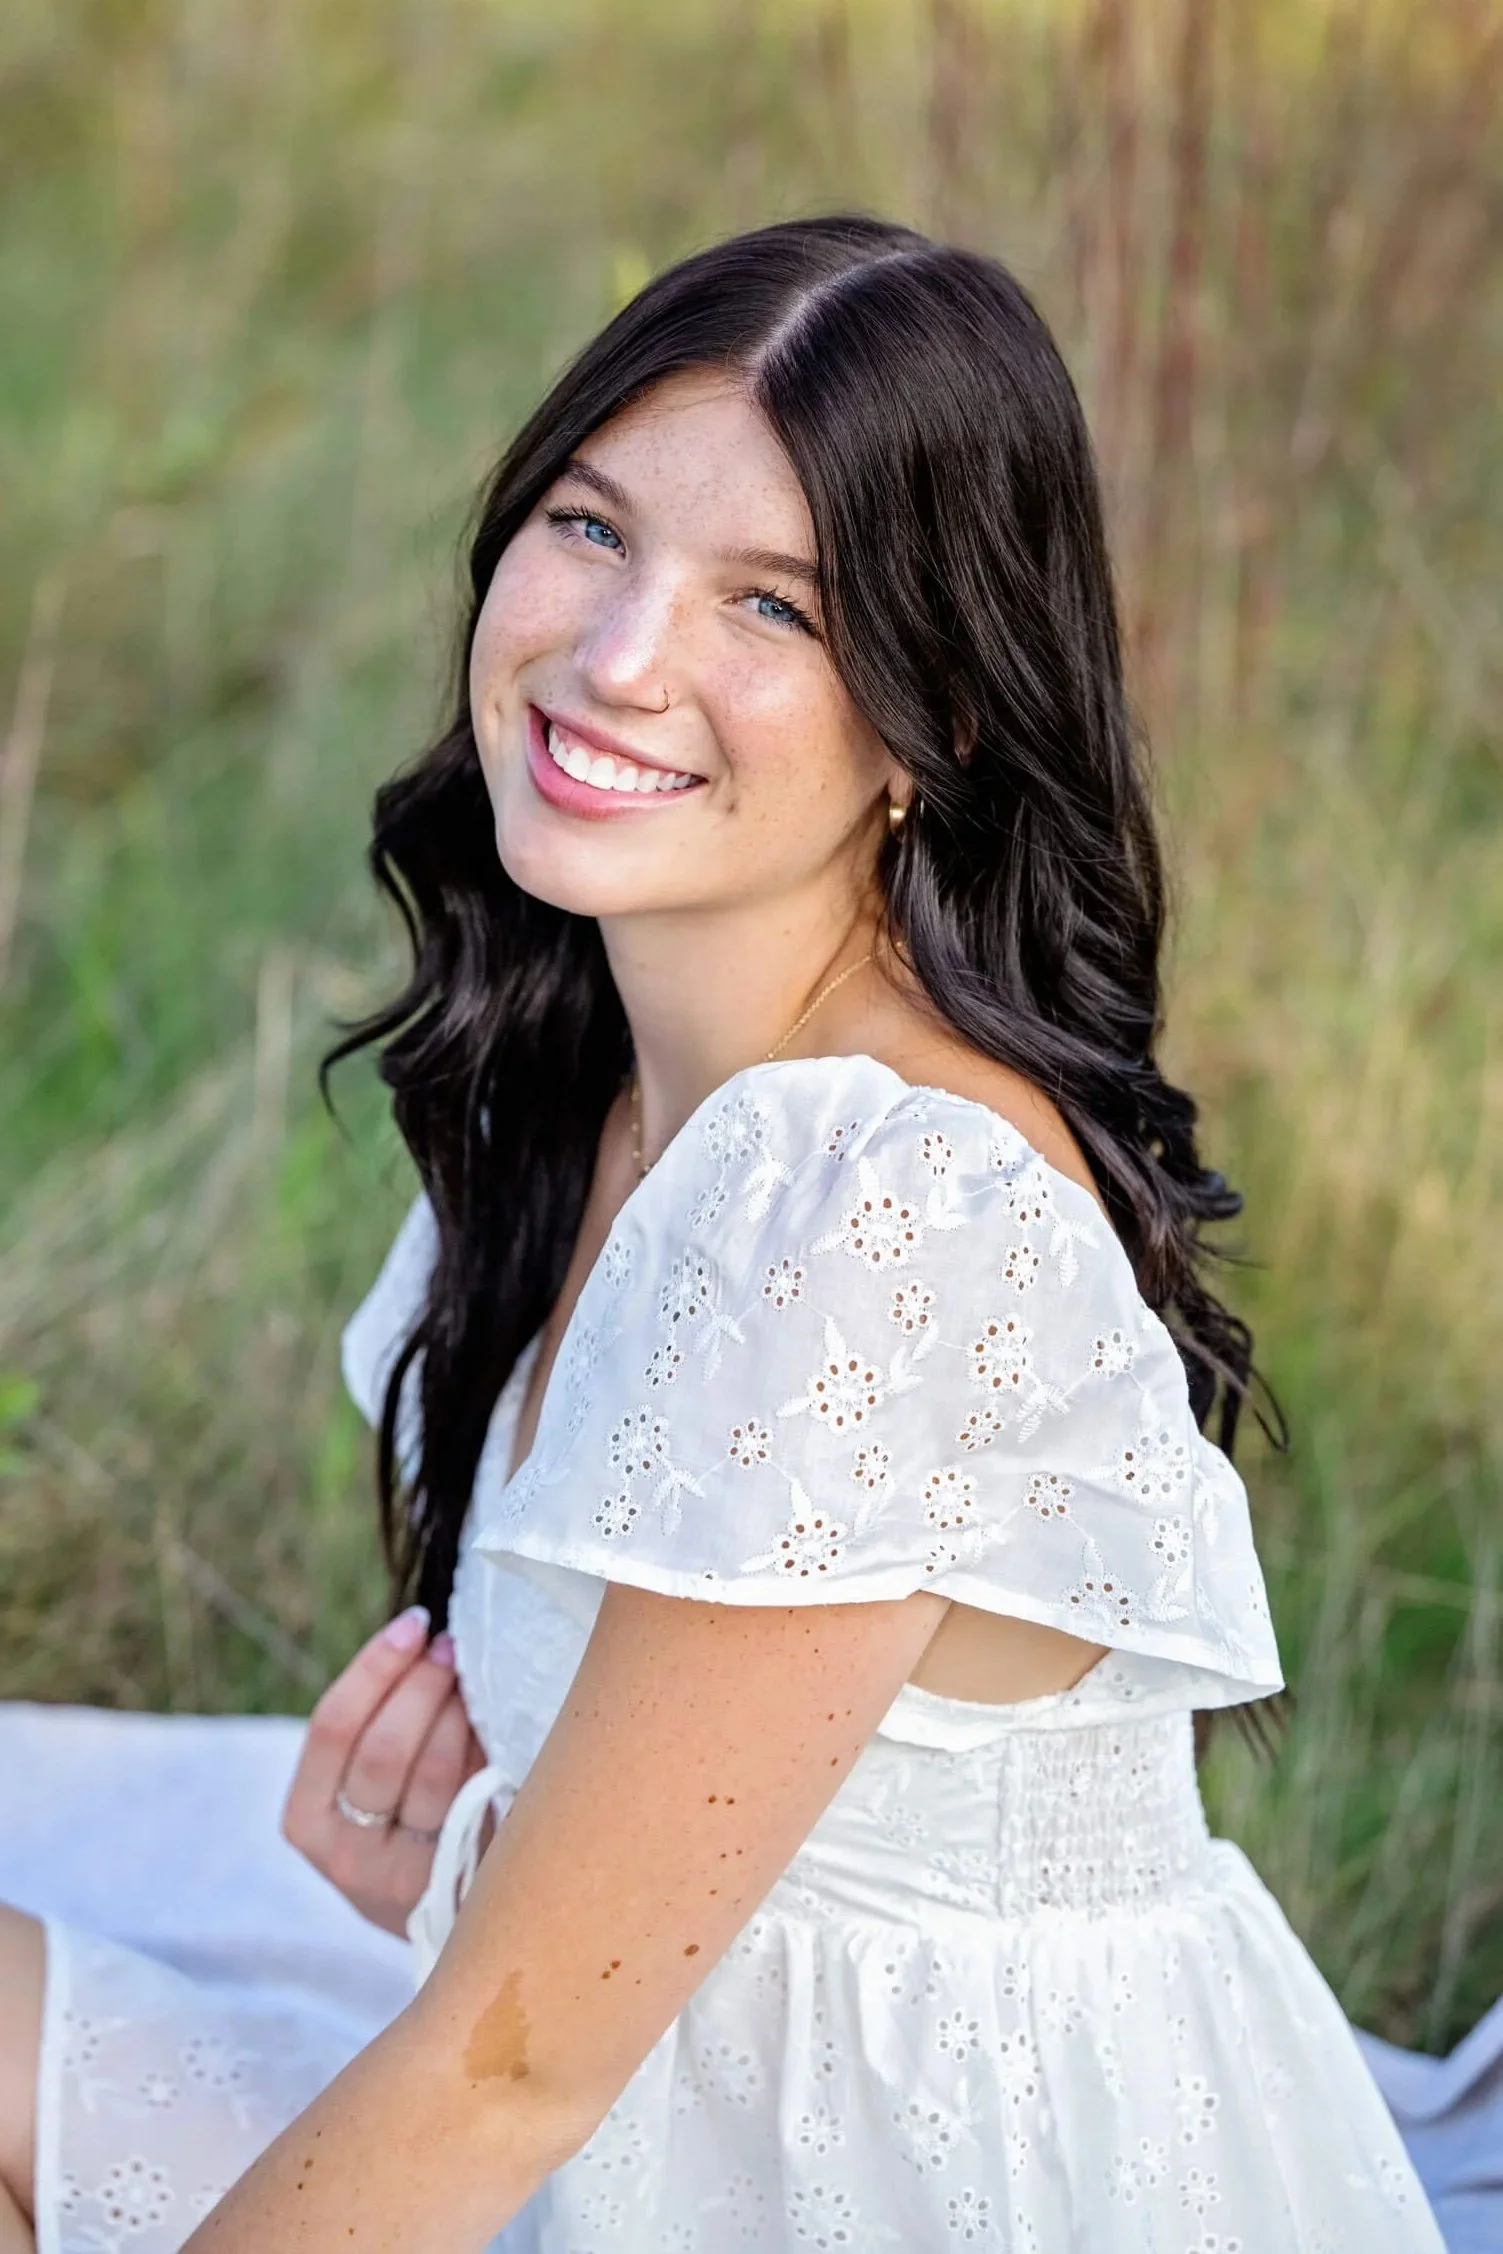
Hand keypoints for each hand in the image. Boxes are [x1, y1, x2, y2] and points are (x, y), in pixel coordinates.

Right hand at [281, 1606, 489, 1937]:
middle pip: (384, 1749)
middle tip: (453, 1645)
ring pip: (435, 1774)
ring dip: (459, 1709)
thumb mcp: (362, 1793)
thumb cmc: (402, 1828)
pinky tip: (493, 1720)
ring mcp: (404, 1880)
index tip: (412, 1624)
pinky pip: (476, 1798)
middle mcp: (347, 1858)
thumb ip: (374, 1728)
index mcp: (306, 1821)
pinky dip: (485, 1749)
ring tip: (474, 1674)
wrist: (446, 1925)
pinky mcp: (458, 1883)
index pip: (332, 1728)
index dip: (374, 1668)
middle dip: (422, 1684)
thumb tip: (421, 1634)